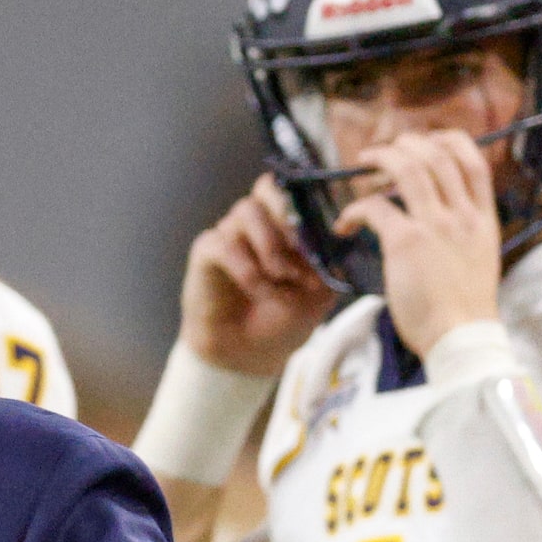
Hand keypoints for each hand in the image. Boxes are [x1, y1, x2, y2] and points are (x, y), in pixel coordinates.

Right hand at [179, 177, 337, 376]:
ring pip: (247, 212)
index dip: (311, 205)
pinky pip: (225, 245)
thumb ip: (329, 264)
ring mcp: (229, 234)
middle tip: (301, 249)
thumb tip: (335, 238)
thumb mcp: (320, 294)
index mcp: (284, 224)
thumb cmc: (282, 319)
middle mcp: (256, 222)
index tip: (328, 232)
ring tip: (282, 279)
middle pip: (267, 187)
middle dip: (288, 216)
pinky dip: (247, 269)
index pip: (294, 189)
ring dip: (271, 247)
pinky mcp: (207, 252)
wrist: (249, 354)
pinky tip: (259, 290)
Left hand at [333, 130, 503, 359]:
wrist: (461, 337)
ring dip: (381, 158)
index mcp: (482, 220)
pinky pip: (375, 208)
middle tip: (386, 152)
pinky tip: (346, 223)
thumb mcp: (480, 260)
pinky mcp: (406, 242)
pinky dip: (355, 210)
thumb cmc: (465, 311)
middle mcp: (462, 215)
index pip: (474, 161)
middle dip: (407, 144)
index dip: (448, 140)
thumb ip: (464, 235)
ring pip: (408, 168)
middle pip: (436, 155)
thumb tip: (442, 222)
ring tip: (363, 162)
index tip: (429, 141)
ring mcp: (435, 225)